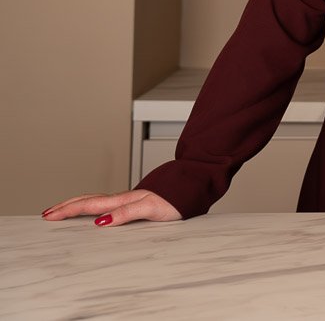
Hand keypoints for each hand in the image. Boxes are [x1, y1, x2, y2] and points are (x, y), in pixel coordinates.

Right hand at [42, 190, 181, 226]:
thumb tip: (100, 222)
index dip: (68, 210)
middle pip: (90, 200)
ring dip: (79, 205)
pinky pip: (111, 202)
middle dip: (67, 206)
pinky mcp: (141, 199)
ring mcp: (132, 197)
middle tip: (47, 213)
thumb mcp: (153, 208)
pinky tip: (98, 211)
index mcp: (124, 200)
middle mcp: (125, 197)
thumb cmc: (181, 196)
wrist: (199, 180)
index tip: (48, 215)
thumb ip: (127, 213)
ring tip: (64, 210)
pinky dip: (96, 205)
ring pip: (99, 199)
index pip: (89, 205)